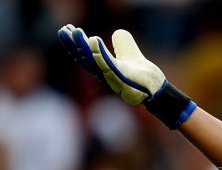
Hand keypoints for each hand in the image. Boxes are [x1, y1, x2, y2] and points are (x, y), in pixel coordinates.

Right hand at [57, 24, 194, 128]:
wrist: (157, 88)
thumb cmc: (142, 74)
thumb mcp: (130, 52)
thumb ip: (122, 42)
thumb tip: (116, 33)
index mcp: (102, 68)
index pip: (84, 54)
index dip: (74, 44)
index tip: (65, 29)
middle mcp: (104, 74)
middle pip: (85, 58)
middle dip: (73, 44)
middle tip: (64, 30)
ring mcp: (113, 78)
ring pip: (95, 61)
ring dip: (84, 47)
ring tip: (76, 32)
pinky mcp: (123, 80)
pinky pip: (109, 65)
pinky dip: (100, 53)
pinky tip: (94, 40)